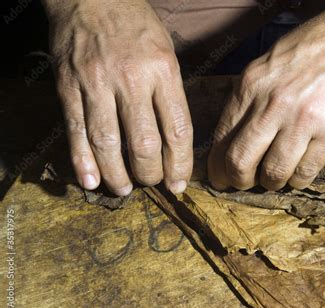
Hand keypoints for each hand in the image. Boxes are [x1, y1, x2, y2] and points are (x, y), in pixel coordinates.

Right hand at [45, 0, 191, 194]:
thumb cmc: (135, 25)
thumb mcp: (166, 53)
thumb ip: (170, 94)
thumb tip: (174, 141)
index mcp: (163, 70)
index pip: (177, 130)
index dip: (180, 164)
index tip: (179, 184)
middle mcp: (131, 79)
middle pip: (144, 144)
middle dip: (150, 173)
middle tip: (151, 182)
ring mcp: (96, 83)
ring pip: (108, 144)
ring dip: (117, 176)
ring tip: (123, 189)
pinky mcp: (68, 86)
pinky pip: (76, 131)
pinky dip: (82, 161)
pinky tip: (90, 180)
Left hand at [207, 3, 324, 190]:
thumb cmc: (320, 44)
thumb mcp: (271, 62)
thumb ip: (251, 96)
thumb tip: (236, 132)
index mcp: (252, 84)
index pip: (222, 136)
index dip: (216, 165)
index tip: (219, 176)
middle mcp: (273, 103)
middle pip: (240, 161)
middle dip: (238, 181)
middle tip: (244, 183)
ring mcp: (304, 119)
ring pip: (273, 173)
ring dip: (271, 182)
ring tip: (276, 178)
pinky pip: (306, 172)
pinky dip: (298, 180)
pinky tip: (299, 173)